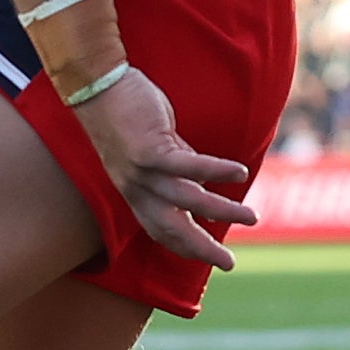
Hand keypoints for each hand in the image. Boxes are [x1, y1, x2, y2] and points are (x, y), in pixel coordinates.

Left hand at [66, 66, 257, 269]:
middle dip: (201, 249)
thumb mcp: (155, 148)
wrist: (97, 85)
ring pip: (187, 200)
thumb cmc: (128, 113)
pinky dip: (216, 171)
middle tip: (229, 264)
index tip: (210, 256)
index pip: (161, 229)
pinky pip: (188, 167)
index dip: (185, 246)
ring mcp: (141, 172)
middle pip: (172, 229)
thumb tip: (203, 186)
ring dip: (222, 211)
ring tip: (251, 218)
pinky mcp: (149, 150)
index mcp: (136, 191)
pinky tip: (241, 173)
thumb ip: (177, 168)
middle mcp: (136, 188)